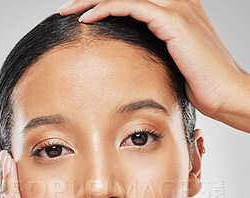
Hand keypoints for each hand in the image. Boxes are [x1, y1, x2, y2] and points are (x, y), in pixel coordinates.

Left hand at [58, 0, 248, 120]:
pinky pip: (131, 6)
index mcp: (176, 9)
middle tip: (67, 8)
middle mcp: (177, 2)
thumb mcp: (172, 63)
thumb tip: (132, 62)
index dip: (106, 4)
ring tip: (68, 10)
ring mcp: (176, 8)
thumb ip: (155, 52)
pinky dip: (106, 9)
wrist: (225, 93)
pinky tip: (87, 18)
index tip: (82, 15)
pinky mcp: (173, 20)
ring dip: (92, 0)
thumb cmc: (201, 85)